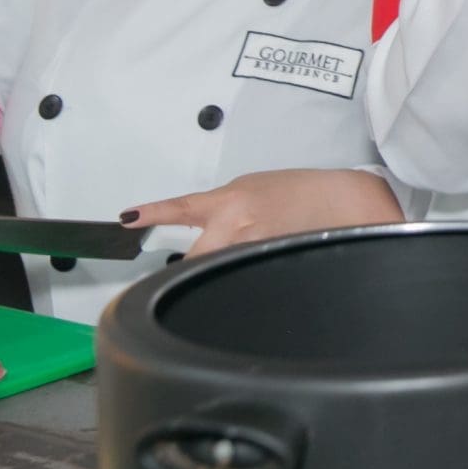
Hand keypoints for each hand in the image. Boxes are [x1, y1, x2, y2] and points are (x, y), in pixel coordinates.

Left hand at [124, 168, 403, 257]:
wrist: (340, 200)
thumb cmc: (296, 190)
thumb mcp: (251, 188)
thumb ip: (221, 209)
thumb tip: (203, 232)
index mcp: (228, 202)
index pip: (182, 208)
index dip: (153, 213)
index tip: (128, 218)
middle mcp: (235, 226)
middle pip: (192, 258)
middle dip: (186, 267)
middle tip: (185, 274)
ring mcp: (251, 249)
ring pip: (214, 272)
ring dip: (214, 274)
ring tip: (227, 273)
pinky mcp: (268, 264)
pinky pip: (239, 278)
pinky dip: (236, 280)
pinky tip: (245, 281)